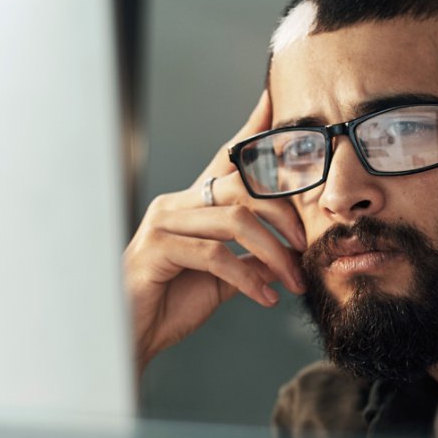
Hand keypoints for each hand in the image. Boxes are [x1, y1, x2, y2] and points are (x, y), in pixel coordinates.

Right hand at [123, 91, 307, 375]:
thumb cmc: (170, 303)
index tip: (274, 101)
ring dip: (274, 253)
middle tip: (306, 246)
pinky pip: (216, 255)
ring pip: (235, 220)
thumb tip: (287, 254)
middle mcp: (177, 204)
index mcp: (193, 204)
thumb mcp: (222, 279)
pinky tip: (266, 298)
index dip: (251, 130)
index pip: (227, 160)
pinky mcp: (157, 248)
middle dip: (283, 216)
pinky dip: (249, 279)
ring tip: (292, 280)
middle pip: (242, 187)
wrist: (131, 336)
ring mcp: (164, 223)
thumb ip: (250, 260)